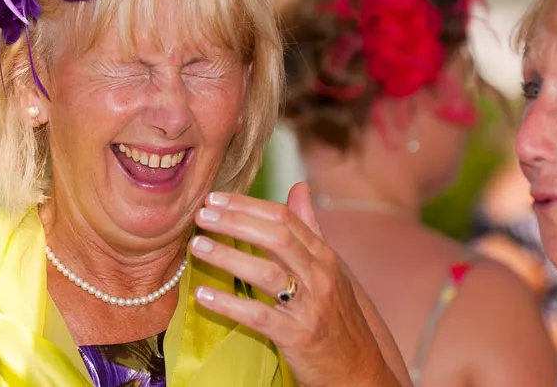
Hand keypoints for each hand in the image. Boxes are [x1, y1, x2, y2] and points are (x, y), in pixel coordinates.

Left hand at [191, 182, 401, 386]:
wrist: (359, 369)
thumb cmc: (339, 316)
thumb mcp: (330, 268)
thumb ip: (310, 228)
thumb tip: (298, 187)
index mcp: (324, 257)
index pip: (285, 218)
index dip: (247, 205)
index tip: (215, 199)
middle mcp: (320, 277)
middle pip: (275, 237)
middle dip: (235, 222)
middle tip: (201, 215)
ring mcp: (310, 307)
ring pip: (265, 273)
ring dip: (227, 257)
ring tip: (196, 246)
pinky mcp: (298, 338)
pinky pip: (259, 316)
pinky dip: (229, 304)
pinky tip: (202, 296)